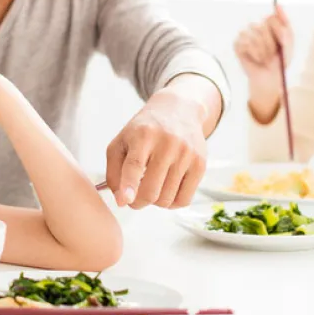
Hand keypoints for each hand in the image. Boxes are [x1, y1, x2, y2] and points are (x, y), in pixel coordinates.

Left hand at [105, 89, 207, 208]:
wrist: (178, 111)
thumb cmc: (144, 131)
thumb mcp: (121, 142)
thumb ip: (113, 171)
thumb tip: (121, 201)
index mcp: (143, 135)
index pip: (135, 164)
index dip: (129, 185)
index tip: (124, 201)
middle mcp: (167, 143)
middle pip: (151, 190)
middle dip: (137, 202)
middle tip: (133, 198)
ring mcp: (186, 154)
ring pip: (167, 199)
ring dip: (154, 202)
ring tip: (151, 186)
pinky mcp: (200, 164)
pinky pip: (184, 200)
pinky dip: (172, 203)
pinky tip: (166, 189)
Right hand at [234, 0, 294, 120]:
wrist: (270, 77)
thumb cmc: (281, 60)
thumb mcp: (289, 41)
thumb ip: (284, 22)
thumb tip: (277, 3)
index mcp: (269, 24)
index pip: (271, 18)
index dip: (278, 32)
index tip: (281, 42)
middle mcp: (256, 27)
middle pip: (262, 27)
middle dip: (270, 43)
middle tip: (272, 54)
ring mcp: (245, 34)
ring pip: (253, 35)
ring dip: (262, 50)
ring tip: (264, 58)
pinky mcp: (237, 44)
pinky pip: (245, 44)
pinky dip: (253, 53)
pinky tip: (256, 59)